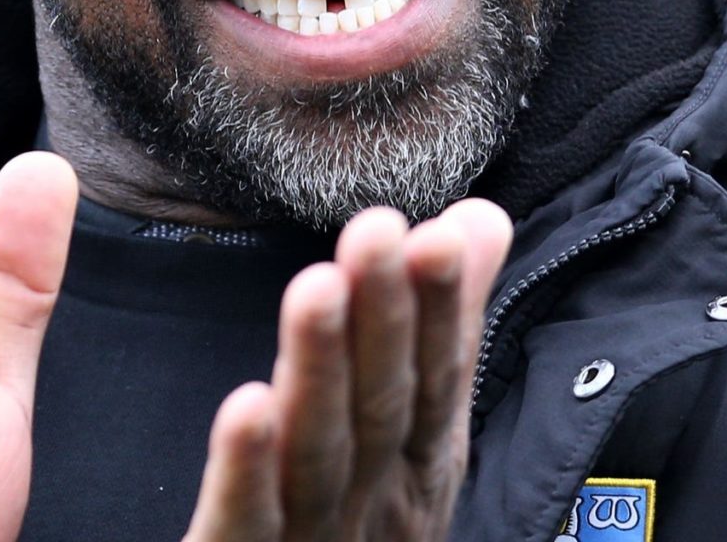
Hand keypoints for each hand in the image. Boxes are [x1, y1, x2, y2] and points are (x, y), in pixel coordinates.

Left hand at [183, 201, 514, 541]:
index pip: (436, 379)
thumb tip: (480, 217)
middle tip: (378, 230)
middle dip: (388, 319)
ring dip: (321, 372)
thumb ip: (437, 330)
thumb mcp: (405, 435)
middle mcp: (375, 510)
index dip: (443, 310)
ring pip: (321, 455)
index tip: (443, 230)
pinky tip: (246, 406)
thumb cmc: (353, 533)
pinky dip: (250, 470)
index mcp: (412, 472)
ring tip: (316, 288)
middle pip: (384, 408)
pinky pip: (246, 523)